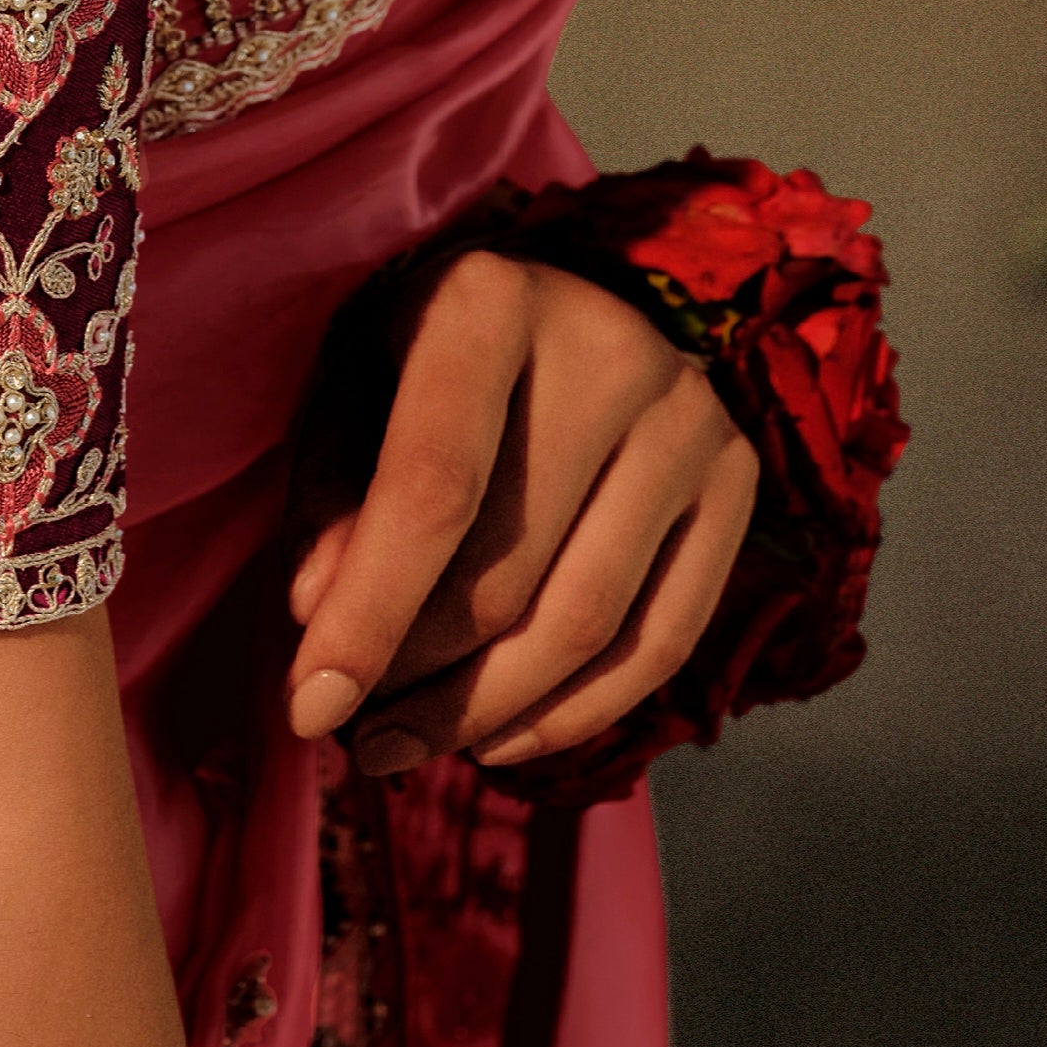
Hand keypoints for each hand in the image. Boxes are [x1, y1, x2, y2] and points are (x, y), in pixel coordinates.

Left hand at [283, 249, 757, 775]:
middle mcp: (609, 347)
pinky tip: (499, 740)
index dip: (370, 611)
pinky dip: (574, 714)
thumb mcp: (351, 386)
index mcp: (491, 300)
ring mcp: (687, 414)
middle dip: (419, 677)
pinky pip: (663, 640)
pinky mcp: (736, 475)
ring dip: (487, 714)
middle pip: (509, 571)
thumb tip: (318, 615)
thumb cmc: (425, 350)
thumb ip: (329, 493)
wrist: (559, 300)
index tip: (310, 709)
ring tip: (408, 745)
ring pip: (587, 623)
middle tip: (356, 735)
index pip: (434, 486)